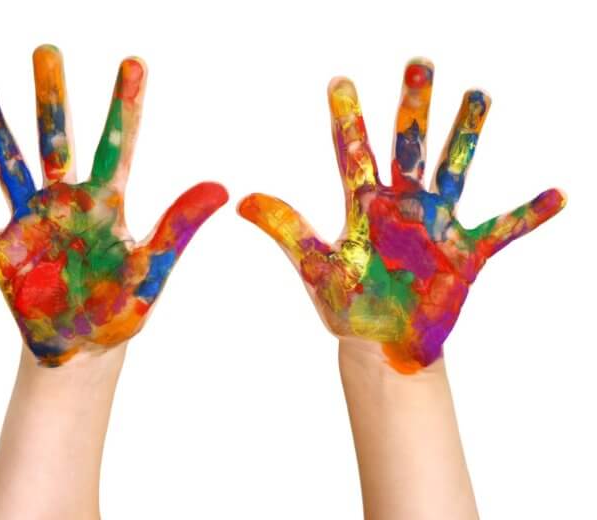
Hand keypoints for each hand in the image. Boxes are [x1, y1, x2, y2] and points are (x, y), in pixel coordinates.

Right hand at [0, 45, 227, 365]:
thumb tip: (222, 187)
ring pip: (10, 167)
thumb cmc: (122, 311)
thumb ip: (180, 227)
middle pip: (58, 141)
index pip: (118, 146)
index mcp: (107, 206)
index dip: (126, 105)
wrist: (84, 349)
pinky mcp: (1, 253)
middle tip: (48, 51)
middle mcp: (66, 203)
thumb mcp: (154, 269)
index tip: (134, 62)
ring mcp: (30, 224)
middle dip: (54, 98)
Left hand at [238, 59, 564, 373]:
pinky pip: (503, 229)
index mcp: (363, 207)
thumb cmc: (349, 307)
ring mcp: (436, 225)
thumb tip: (242, 201)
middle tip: (418, 62)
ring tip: (479, 94)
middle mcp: (401, 206)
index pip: (352, 153)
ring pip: (454, 169)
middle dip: (413, 105)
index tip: (339, 81)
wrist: (382, 343)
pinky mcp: (465, 253)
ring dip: (465, 134)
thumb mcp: (315, 269)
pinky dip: (528, 215)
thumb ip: (287, 232)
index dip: (345, 119)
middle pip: (408, 145)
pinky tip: (558, 194)